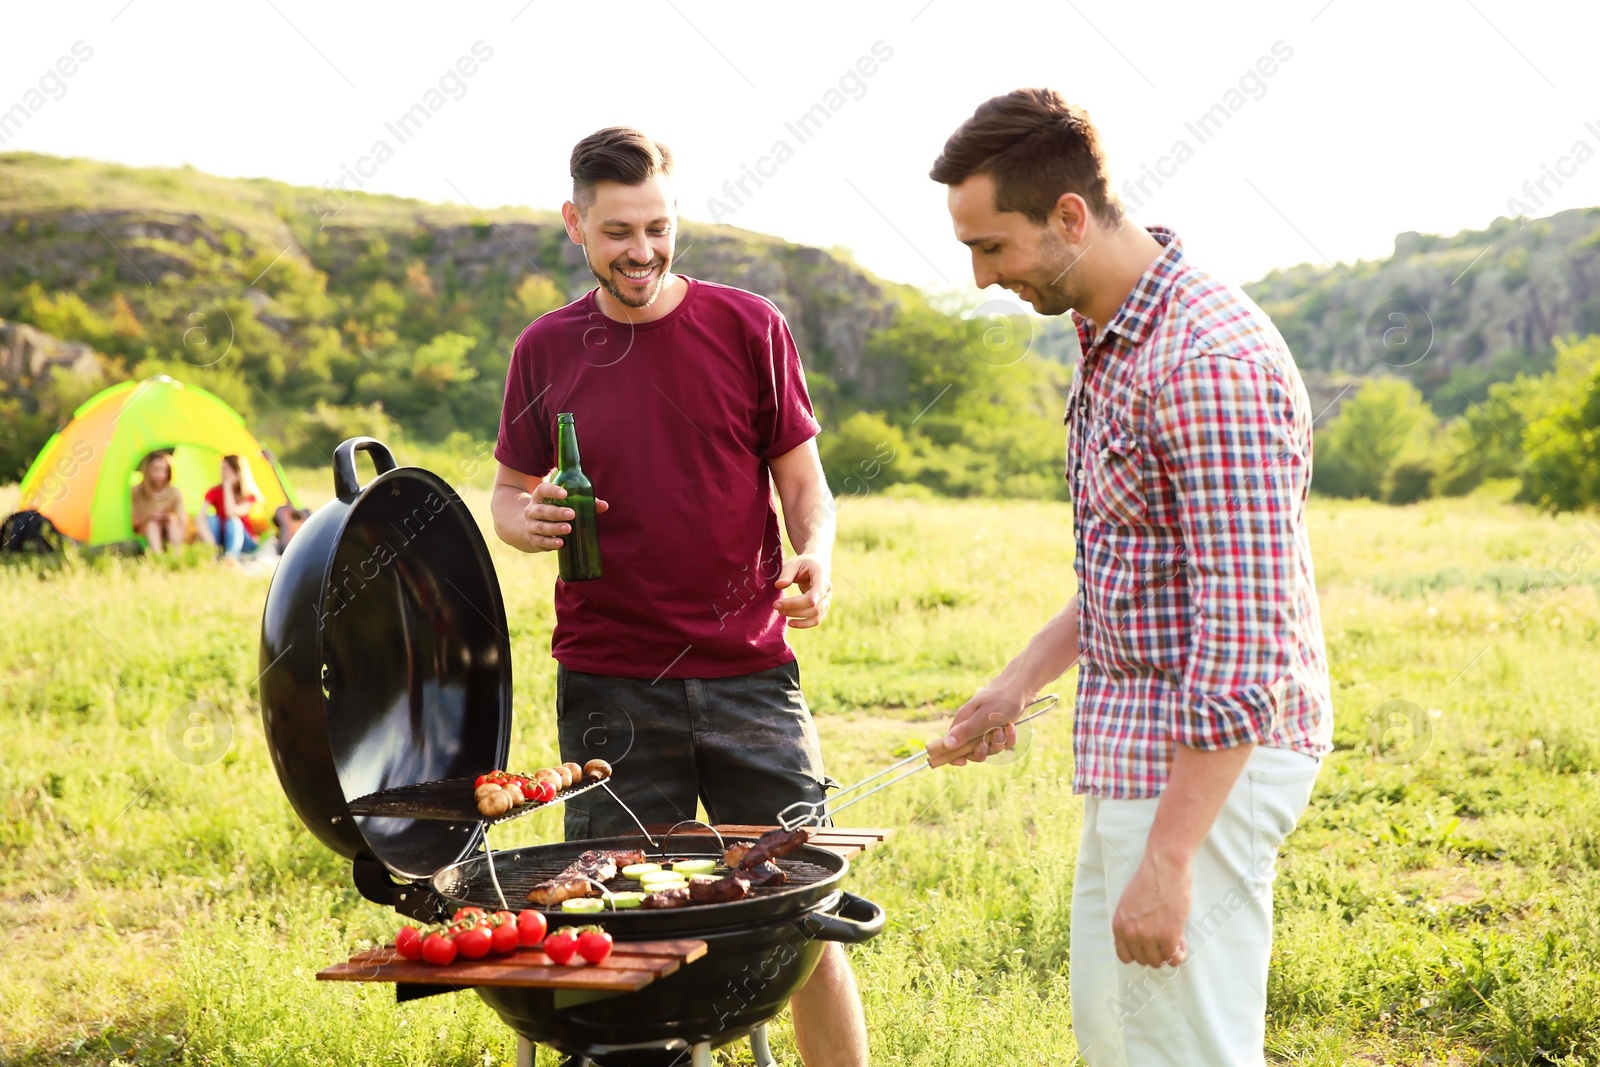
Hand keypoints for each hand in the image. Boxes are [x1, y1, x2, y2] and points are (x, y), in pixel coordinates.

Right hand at [522, 481, 607, 552]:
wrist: (531, 528)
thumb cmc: (554, 511)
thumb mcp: (563, 504)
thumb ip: (584, 503)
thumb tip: (604, 505)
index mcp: (540, 498)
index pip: (542, 490)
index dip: (552, 491)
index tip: (565, 494)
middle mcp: (532, 510)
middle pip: (542, 510)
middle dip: (557, 513)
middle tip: (572, 514)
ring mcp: (531, 525)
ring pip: (541, 526)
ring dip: (555, 528)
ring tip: (568, 529)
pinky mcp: (533, 539)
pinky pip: (540, 541)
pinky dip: (550, 543)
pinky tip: (560, 543)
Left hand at [773, 554, 830, 628]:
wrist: (816, 565)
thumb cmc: (803, 564)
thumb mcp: (794, 563)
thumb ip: (787, 574)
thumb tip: (779, 585)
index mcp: (821, 575)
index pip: (820, 587)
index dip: (816, 595)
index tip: (811, 603)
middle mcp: (827, 589)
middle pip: (814, 604)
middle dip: (794, 606)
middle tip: (776, 605)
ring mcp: (826, 600)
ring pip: (815, 614)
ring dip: (797, 616)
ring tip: (781, 612)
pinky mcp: (822, 608)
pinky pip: (815, 620)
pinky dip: (804, 624)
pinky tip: (790, 623)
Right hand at [937, 683, 1025, 765]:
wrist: (1023, 685)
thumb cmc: (1001, 698)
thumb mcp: (983, 717)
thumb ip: (966, 731)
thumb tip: (946, 744)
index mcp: (963, 721)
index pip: (950, 744)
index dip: (954, 755)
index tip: (963, 762)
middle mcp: (973, 725)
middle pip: (971, 751)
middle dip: (982, 751)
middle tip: (987, 743)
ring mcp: (987, 728)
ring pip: (989, 748)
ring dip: (998, 743)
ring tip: (1004, 729)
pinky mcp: (1000, 728)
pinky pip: (1003, 743)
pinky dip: (1008, 738)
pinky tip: (1011, 727)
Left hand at [1112, 851, 1191, 967]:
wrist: (1164, 866)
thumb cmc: (1150, 880)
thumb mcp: (1129, 903)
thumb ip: (1131, 922)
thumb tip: (1141, 941)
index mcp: (1119, 925)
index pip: (1125, 956)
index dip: (1139, 953)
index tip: (1149, 948)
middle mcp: (1131, 933)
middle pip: (1144, 960)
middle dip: (1155, 952)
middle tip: (1165, 941)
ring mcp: (1149, 936)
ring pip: (1159, 961)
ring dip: (1168, 954)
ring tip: (1174, 940)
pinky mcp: (1168, 936)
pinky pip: (1174, 958)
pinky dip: (1179, 955)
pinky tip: (1182, 945)